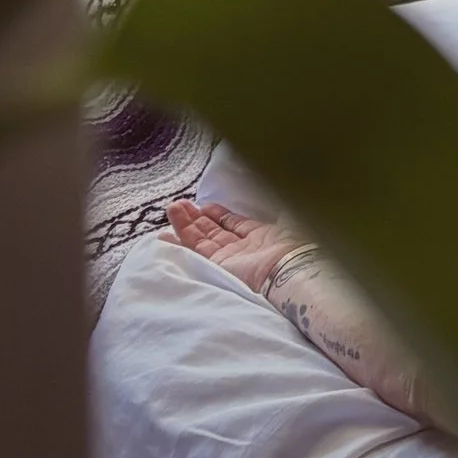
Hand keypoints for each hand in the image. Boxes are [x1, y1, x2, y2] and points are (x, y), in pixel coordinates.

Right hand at [166, 198, 305, 298]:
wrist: (287, 272)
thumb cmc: (292, 243)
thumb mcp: (289, 218)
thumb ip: (279, 204)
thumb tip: (280, 185)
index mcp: (261, 238)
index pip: (234, 225)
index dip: (219, 215)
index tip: (205, 206)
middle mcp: (241, 250)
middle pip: (214, 232)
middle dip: (197, 217)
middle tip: (180, 204)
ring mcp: (227, 260)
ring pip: (201, 240)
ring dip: (185, 224)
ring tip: (171, 208)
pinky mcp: (214, 267)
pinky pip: (193, 252)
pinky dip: (179, 242)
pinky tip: (165, 235)